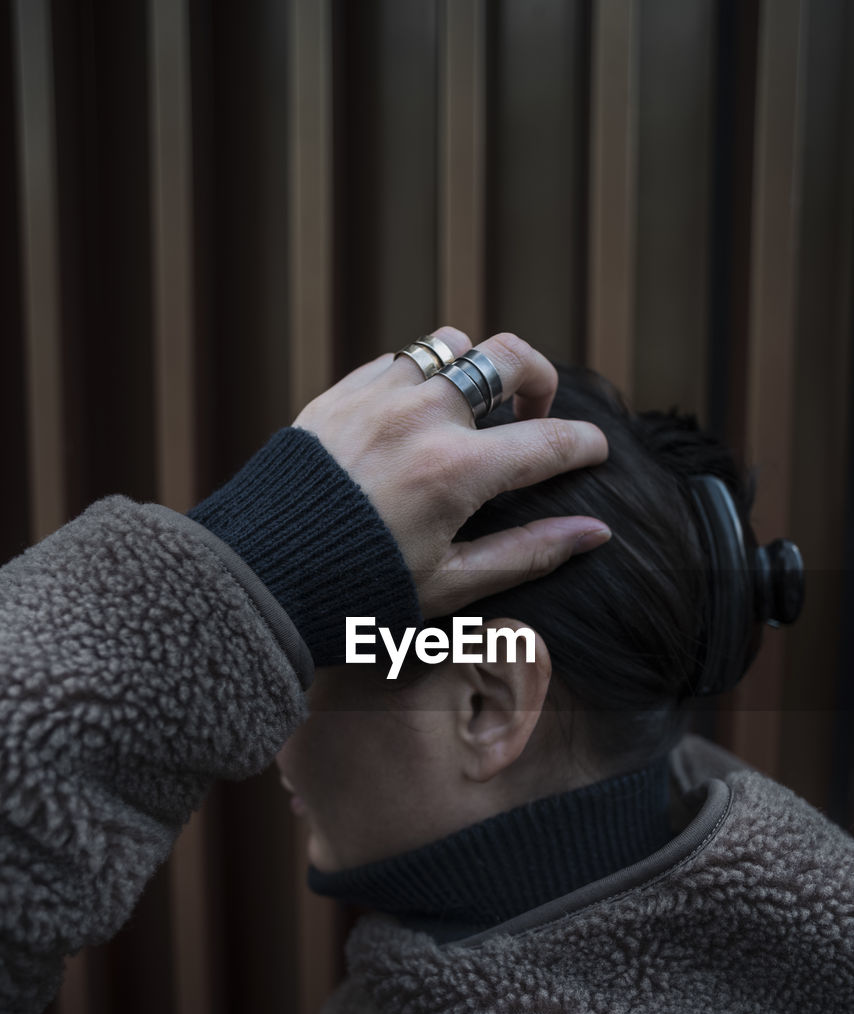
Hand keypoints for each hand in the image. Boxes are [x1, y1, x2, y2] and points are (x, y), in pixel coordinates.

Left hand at [293, 327, 609, 617]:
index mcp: (456, 471)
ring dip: (475, 369)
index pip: (549, 440)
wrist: (259, 578)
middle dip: (539, 378)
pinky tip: (417, 417)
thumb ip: (528, 553)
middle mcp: (422, 418)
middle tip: (537, 411)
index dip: (585, 444)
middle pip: (508, 356)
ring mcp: (377, 397)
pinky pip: (398, 359)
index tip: (595, 451)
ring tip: (472, 410)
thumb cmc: (356, 592)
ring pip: (451, 345)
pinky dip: (422, 377)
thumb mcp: (449, 584)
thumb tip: (594, 532)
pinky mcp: (339, 394)